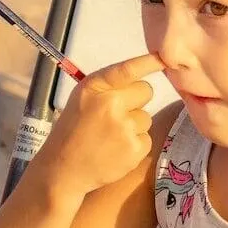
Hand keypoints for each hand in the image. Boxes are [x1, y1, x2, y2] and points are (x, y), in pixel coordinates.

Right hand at [33, 52, 164, 196]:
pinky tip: (116, 150)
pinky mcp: (134, 148)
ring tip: (110, 136)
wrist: (63, 169)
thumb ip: (109, 87)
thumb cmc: (73, 130)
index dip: (149, 62)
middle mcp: (110, 104)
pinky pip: (146, 137)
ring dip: (134, 125)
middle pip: (146, 91)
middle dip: (136, 100)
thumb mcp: (83, 99)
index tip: (164, 58)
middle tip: (116, 115)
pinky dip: (135, 144)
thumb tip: (141, 79)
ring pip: (146, 116)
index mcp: (95, 87)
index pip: (128, 69)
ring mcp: (124, 127)